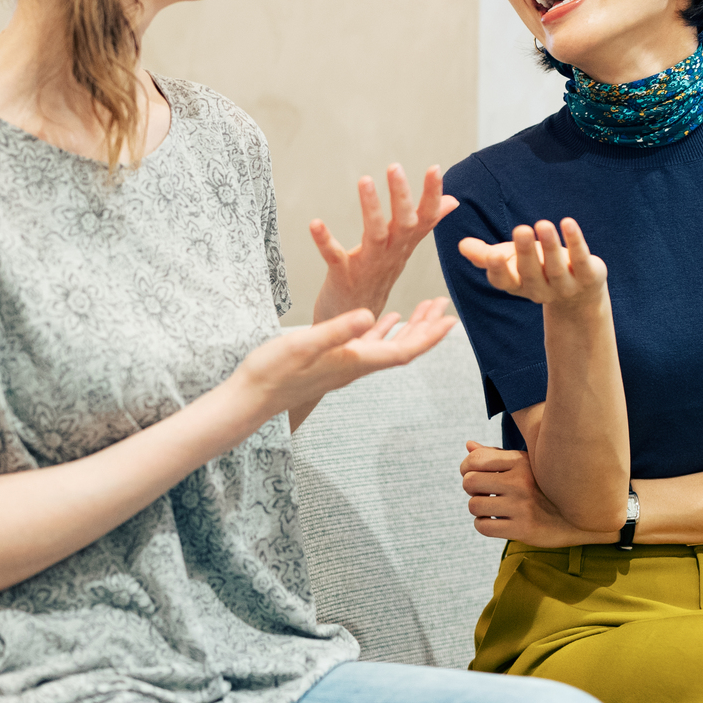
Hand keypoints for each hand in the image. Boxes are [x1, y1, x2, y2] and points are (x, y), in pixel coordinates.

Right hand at [236, 299, 455, 416]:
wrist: (252, 397)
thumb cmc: (273, 371)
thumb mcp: (305, 344)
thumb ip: (338, 330)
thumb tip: (370, 314)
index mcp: (355, 361)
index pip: (403, 350)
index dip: (428, 336)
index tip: (450, 320)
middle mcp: (356, 365)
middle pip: (402, 348)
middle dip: (427, 329)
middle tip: (444, 306)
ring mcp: (345, 364)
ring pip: (388, 345)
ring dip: (410, 328)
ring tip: (426, 308)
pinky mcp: (333, 361)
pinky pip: (368, 344)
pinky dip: (382, 329)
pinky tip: (386, 318)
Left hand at [311, 164, 459, 320]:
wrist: (354, 326)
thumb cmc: (375, 280)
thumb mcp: (403, 250)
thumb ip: (424, 224)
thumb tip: (451, 200)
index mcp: (403, 247)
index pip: (425, 219)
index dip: (432, 195)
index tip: (436, 169)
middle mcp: (390, 256)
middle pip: (403, 225)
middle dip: (401, 196)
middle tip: (395, 167)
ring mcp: (368, 267)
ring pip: (375, 236)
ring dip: (372, 209)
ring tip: (365, 181)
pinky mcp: (343, 276)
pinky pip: (335, 257)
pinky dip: (325, 240)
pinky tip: (316, 223)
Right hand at [456, 218, 606, 309]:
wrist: (578, 294)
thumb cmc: (536, 270)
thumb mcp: (509, 262)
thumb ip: (485, 255)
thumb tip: (462, 246)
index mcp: (517, 285)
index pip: (504, 281)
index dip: (498, 269)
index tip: (493, 254)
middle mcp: (540, 289)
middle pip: (530, 272)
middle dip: (526, 252)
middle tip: (521, 230)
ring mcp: (565, 286)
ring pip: (555, 267)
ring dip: (550, 245)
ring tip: (543, 224)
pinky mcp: (588, 277)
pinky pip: (581, 259)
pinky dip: (575, 241)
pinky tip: (568, 223)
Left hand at [460, 440, 604, 545]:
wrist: (583, 518)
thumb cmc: (548, 487)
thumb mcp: (528, 465)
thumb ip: (497, 455)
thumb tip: (469, 446)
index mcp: (521, 462)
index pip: (476, 460)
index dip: (466, 468)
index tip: (474, 475)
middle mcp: (521, 482)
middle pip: (470, 482)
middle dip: (472, 489)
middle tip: (484, 493)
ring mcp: (522, 507)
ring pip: (474, 505)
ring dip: (478, 508)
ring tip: (492, 508)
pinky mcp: (523, 530)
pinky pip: (483, 526)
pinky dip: (484, 524)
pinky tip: (496, 521)